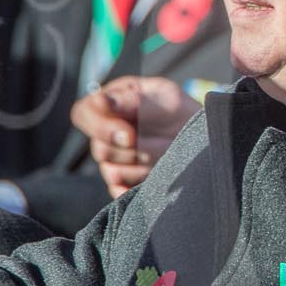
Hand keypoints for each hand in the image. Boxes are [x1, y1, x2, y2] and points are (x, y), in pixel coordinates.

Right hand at [72, 76, 197, 197]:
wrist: (201, 134)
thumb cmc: (180, 108)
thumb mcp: (163, 94)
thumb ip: (134, 100)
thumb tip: (104, 101)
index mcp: (110, 103)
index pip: (83, 114)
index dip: (101, 127)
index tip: (130, 135)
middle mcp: (106, 131)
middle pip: (99, 148)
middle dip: (130, 150)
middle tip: (158, 145)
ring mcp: (114, 157)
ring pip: (111, 171)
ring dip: (139, 166)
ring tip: (164, 154)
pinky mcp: (125, 180)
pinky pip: (118, 190)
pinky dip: (132, 189)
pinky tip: (150, 180)